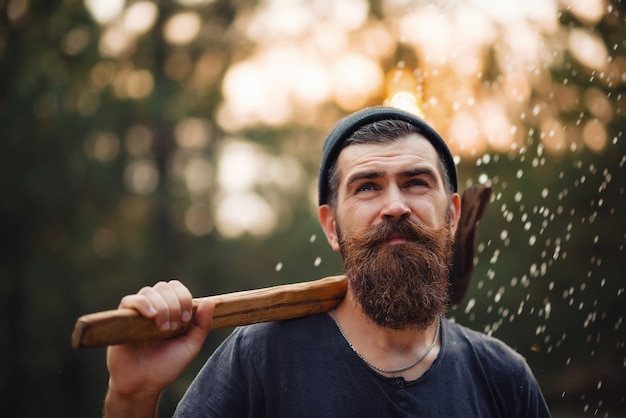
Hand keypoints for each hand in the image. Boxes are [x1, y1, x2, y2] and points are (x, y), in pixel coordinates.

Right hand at [104, 280, 213, 414]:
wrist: (142, 385)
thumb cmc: (166, 366)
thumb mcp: (190, 346)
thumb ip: (202, 325)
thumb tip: (210, 302)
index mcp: (170, 311)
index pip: (177, 288)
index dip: (184, 298)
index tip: (186, 319)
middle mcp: (154, 308)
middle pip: (164, 287)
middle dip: (174, 305)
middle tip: (173, 328)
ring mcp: (138, 313)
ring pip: (149, 291)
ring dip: (161, 307)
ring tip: (162, 329)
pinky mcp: (122, 320)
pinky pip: (130, 300)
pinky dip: (143, 304)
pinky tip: (151, 317)